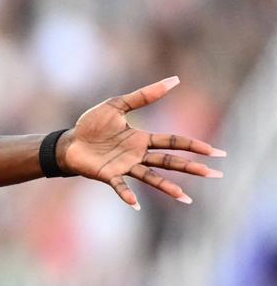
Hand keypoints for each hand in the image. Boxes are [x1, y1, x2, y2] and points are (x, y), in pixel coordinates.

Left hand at [58, 76, 224, 209]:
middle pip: (169, 161)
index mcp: (141, 139)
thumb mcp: (117, 105)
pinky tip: (136, 205)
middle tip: (215, 174)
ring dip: (167, 187)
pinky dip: (127, 195)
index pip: (174, 142)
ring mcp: (124, 166)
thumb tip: (174, 80)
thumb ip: (143, 95)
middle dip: (192, 167)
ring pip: (151, 177)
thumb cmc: (92, 125)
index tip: (216, 152)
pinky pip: (120, 186)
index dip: (194, 145)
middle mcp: (137, 155)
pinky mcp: (108, 175)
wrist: (69, 141)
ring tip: (186, 198)